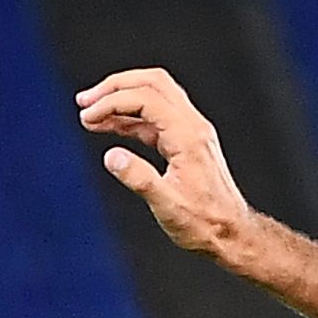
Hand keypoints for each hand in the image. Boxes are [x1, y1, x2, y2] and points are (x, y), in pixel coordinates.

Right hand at [76, 70, 254, 256]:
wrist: (232, 234)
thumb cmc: (205, 224)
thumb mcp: (168, 207)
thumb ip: (139, 179)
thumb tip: (112, 157)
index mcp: (188, 137)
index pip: (146, 99)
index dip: (112, 102)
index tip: (87, 117)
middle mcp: (192, 127)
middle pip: (152, 83)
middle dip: (115, 87)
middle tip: (85, 100)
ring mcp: (191, 132)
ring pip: (154, 96)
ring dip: (121, 100)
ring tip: (90, 115)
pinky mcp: (186, 143)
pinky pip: (155, 118)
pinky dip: (130, 118)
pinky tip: (110, 128)